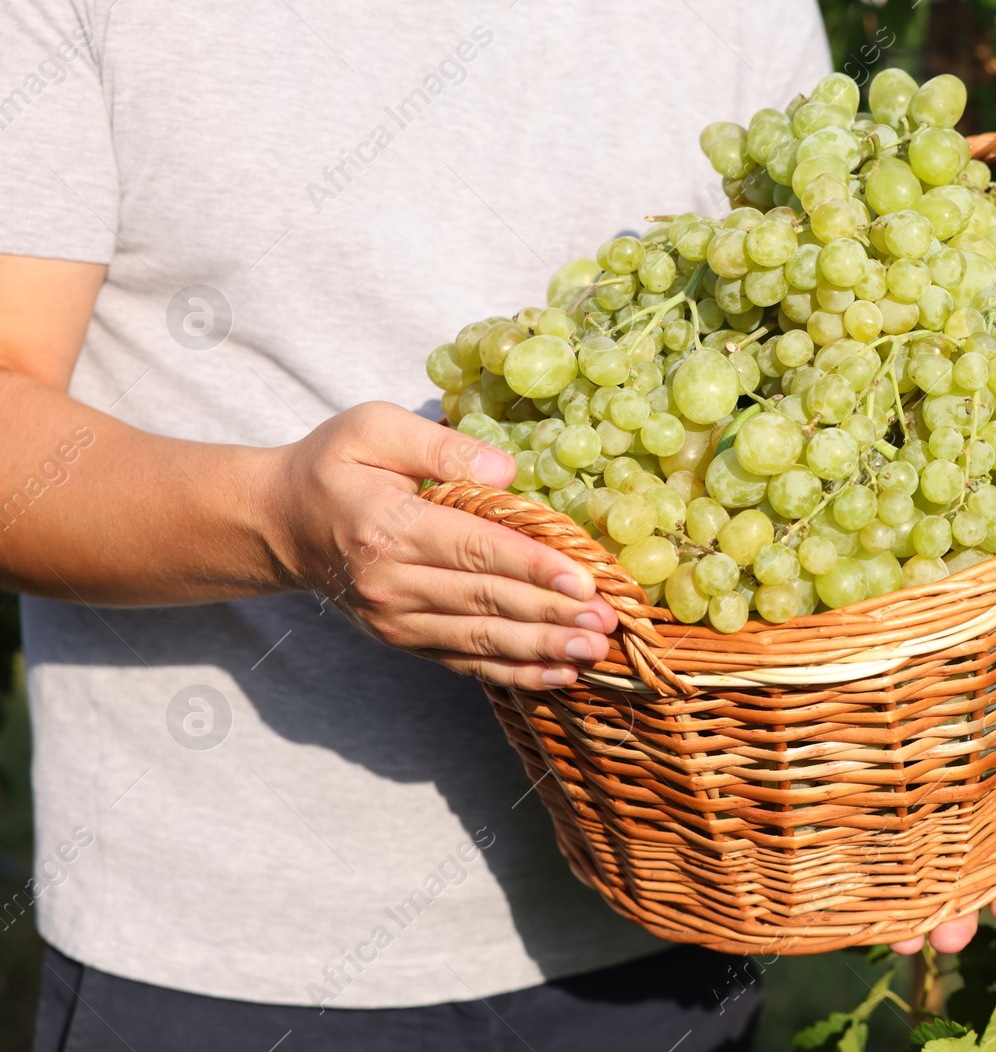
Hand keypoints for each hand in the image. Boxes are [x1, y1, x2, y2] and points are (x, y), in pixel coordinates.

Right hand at [257, 401, 615, 688]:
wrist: (279, 523)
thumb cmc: (334, 466)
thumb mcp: (373, 428)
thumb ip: (440, 447)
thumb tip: (505, 472)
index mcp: (387, 527)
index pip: (473, 549)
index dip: (532, 567)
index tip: (583, 581)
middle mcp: (390, 582)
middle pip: (485, 601)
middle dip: (552, 615)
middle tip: (607, 625)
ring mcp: (394, 619)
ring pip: (479, 639)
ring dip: (542, 650)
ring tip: (593, 653)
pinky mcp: (402, 640)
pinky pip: (464, 661)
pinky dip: (513, 672)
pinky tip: (558, 675)